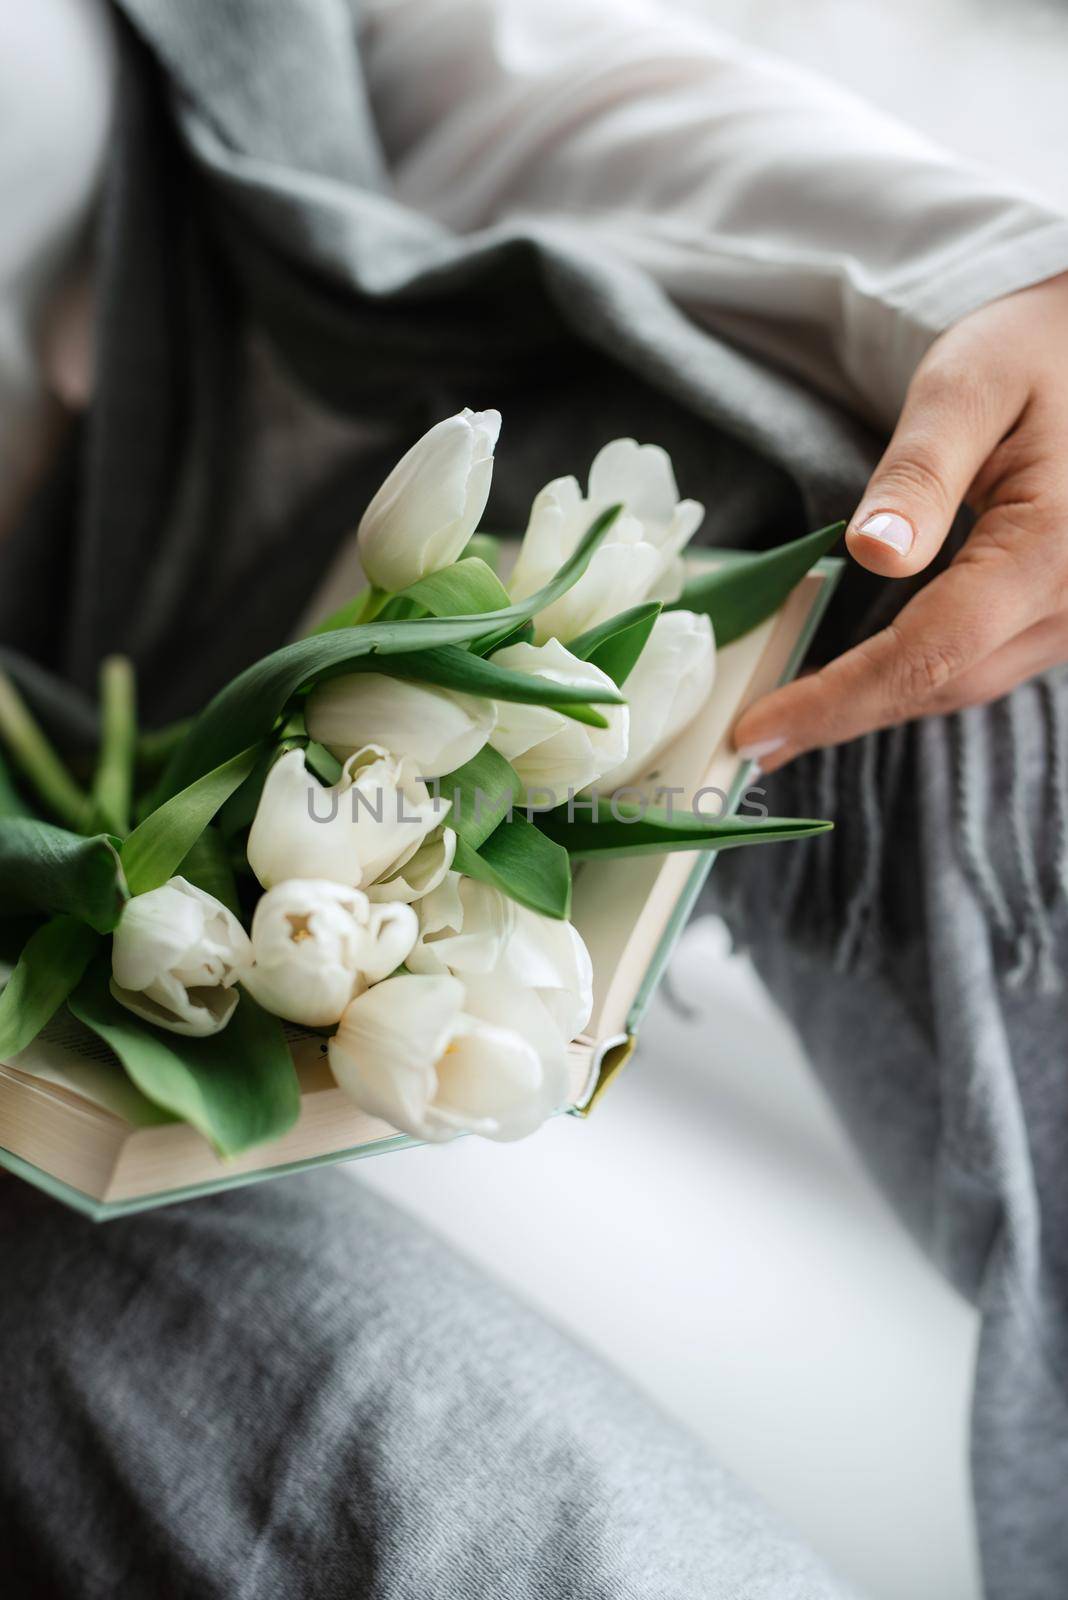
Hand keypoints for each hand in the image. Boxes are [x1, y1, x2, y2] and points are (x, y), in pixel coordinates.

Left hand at [733, 270, 1067, 772]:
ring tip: (788, 721)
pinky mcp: (1066, 613)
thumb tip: (870, 551)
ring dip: (876, 704)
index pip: (928, 653)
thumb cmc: (1043, 350)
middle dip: (842, 716)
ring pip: (963, 683)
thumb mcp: (971, 384)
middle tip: (747, 741)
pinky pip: (981, 663)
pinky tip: (858, 682)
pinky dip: (914, 679)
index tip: (758, 731)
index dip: (838, 700)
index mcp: (1051, 548)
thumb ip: (919, 472)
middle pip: (943, 684)